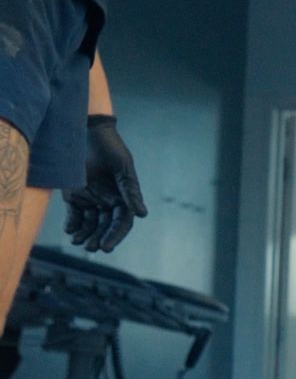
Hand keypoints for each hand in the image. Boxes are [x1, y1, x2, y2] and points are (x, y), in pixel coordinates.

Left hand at [64, 116, 145, 252]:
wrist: (86, 130)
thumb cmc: (109, 147)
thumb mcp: (122, 167)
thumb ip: (130, 191)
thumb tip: (142, 214)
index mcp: (124, 198)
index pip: (122, 222)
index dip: (115, 235)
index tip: (106, 246)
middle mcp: (108, 201)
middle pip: (105, 226)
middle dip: (99, 238)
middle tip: (91, 248)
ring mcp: (91, 199)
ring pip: (90, 224)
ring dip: (86, 235)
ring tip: (78, 242)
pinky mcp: (74, 195)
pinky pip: (75, 215)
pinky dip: (73, 224)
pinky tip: (71, 231)